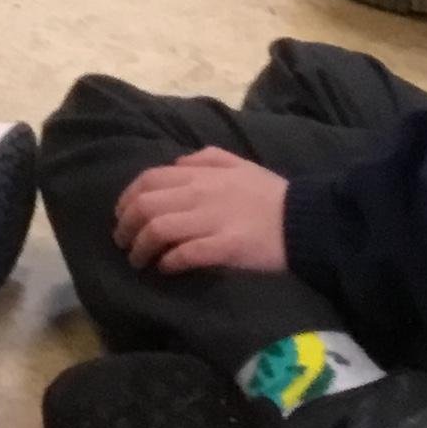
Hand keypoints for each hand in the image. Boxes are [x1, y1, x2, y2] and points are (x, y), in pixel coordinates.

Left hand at [113, 149, 291, 275]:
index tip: (121, 216)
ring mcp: (212, 220)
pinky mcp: (226, 246)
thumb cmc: (270, 193)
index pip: (148, 180)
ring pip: (159, 229)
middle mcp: (200, 193)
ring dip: (141, 247)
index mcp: (200, 174)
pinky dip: (169, 261)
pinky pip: (186, 253)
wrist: (305, 220)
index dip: (127, 198)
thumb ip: (204, 159)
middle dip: (126, 226)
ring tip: (138, 261)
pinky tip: (165, 268)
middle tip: (123, 243)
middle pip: (146, 206)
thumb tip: (176, 164)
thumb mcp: (238, 163)